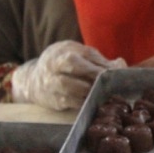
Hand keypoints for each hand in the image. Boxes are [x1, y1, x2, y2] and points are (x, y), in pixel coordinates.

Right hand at [11, 40, 125, 109]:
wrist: (32, 81)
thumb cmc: (62, 67)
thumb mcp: (76, 56)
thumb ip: (97, 60)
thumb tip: (121, 64)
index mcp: (63, 50)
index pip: (85, 53)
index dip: (102, 62)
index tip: (117, 70)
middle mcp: (53, 64)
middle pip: (73, 64)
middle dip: (94, 73)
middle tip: (110, 81)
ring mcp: (50, 82)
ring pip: (68, 85)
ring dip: (89, 89)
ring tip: (103, 91)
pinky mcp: (52, 99)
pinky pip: (69, 101)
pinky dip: (83, 102)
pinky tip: (94, 101)